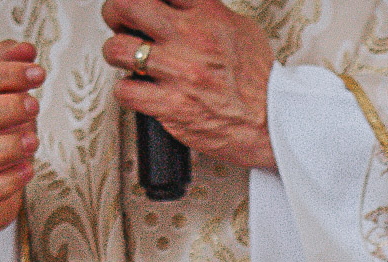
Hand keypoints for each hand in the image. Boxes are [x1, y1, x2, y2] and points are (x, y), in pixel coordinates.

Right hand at [0, 41, 44, 261]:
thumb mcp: (1, 108)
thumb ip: (8, 76)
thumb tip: (25, 47)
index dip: (3, 74)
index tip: (38, 73)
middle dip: (0, 108)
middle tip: (36, 105)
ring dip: (1, 146)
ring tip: (34, 142)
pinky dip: (2, 184)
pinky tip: (27, 172)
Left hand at [101, 0, 276, 169]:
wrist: (272, 122)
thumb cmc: (257, 82)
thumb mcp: (240, 30)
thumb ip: (208, 13)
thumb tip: (183, 6)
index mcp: (208, 14)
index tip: (139, 3)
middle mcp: (191, 39)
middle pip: (128, 5)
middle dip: (115, 12)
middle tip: (118, 22)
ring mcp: (179, 72)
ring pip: (118, 50)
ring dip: (116, 54)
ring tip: (126, 59)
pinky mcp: (170, 105)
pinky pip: (125, 91)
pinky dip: (125, 90)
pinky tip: (137, 90)